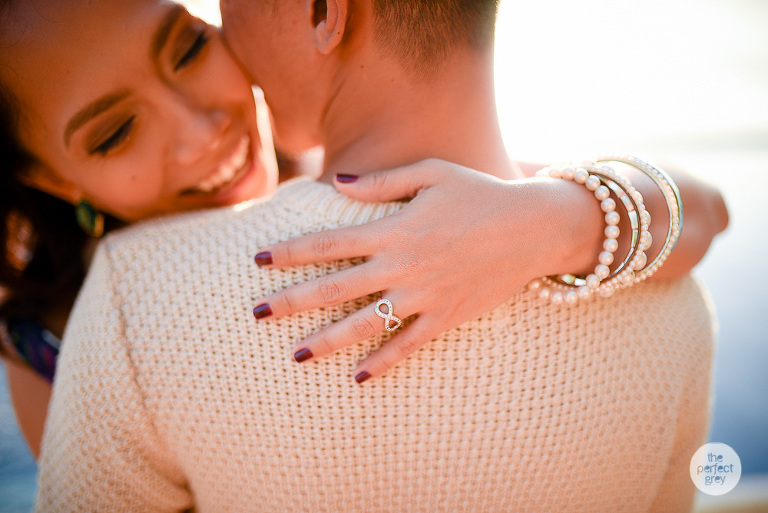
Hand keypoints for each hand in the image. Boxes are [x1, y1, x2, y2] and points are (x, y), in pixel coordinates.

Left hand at [251, 159, 600, 381]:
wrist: (532, 228)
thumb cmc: (480, 193)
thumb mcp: (432, 173)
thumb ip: (383, 182)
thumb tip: (339, 184)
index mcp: (394, 229)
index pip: (328, 243)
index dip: (291, 252)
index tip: (259, 259)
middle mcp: (402, 266)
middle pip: (334, 289)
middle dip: (291, 301)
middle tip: (256, 314)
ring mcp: (423, 296)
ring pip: (364, 325)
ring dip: (326, 341)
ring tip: (294, 355)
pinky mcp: (446, 317)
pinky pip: (408, 346)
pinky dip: (383, 363)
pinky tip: (357, 378)